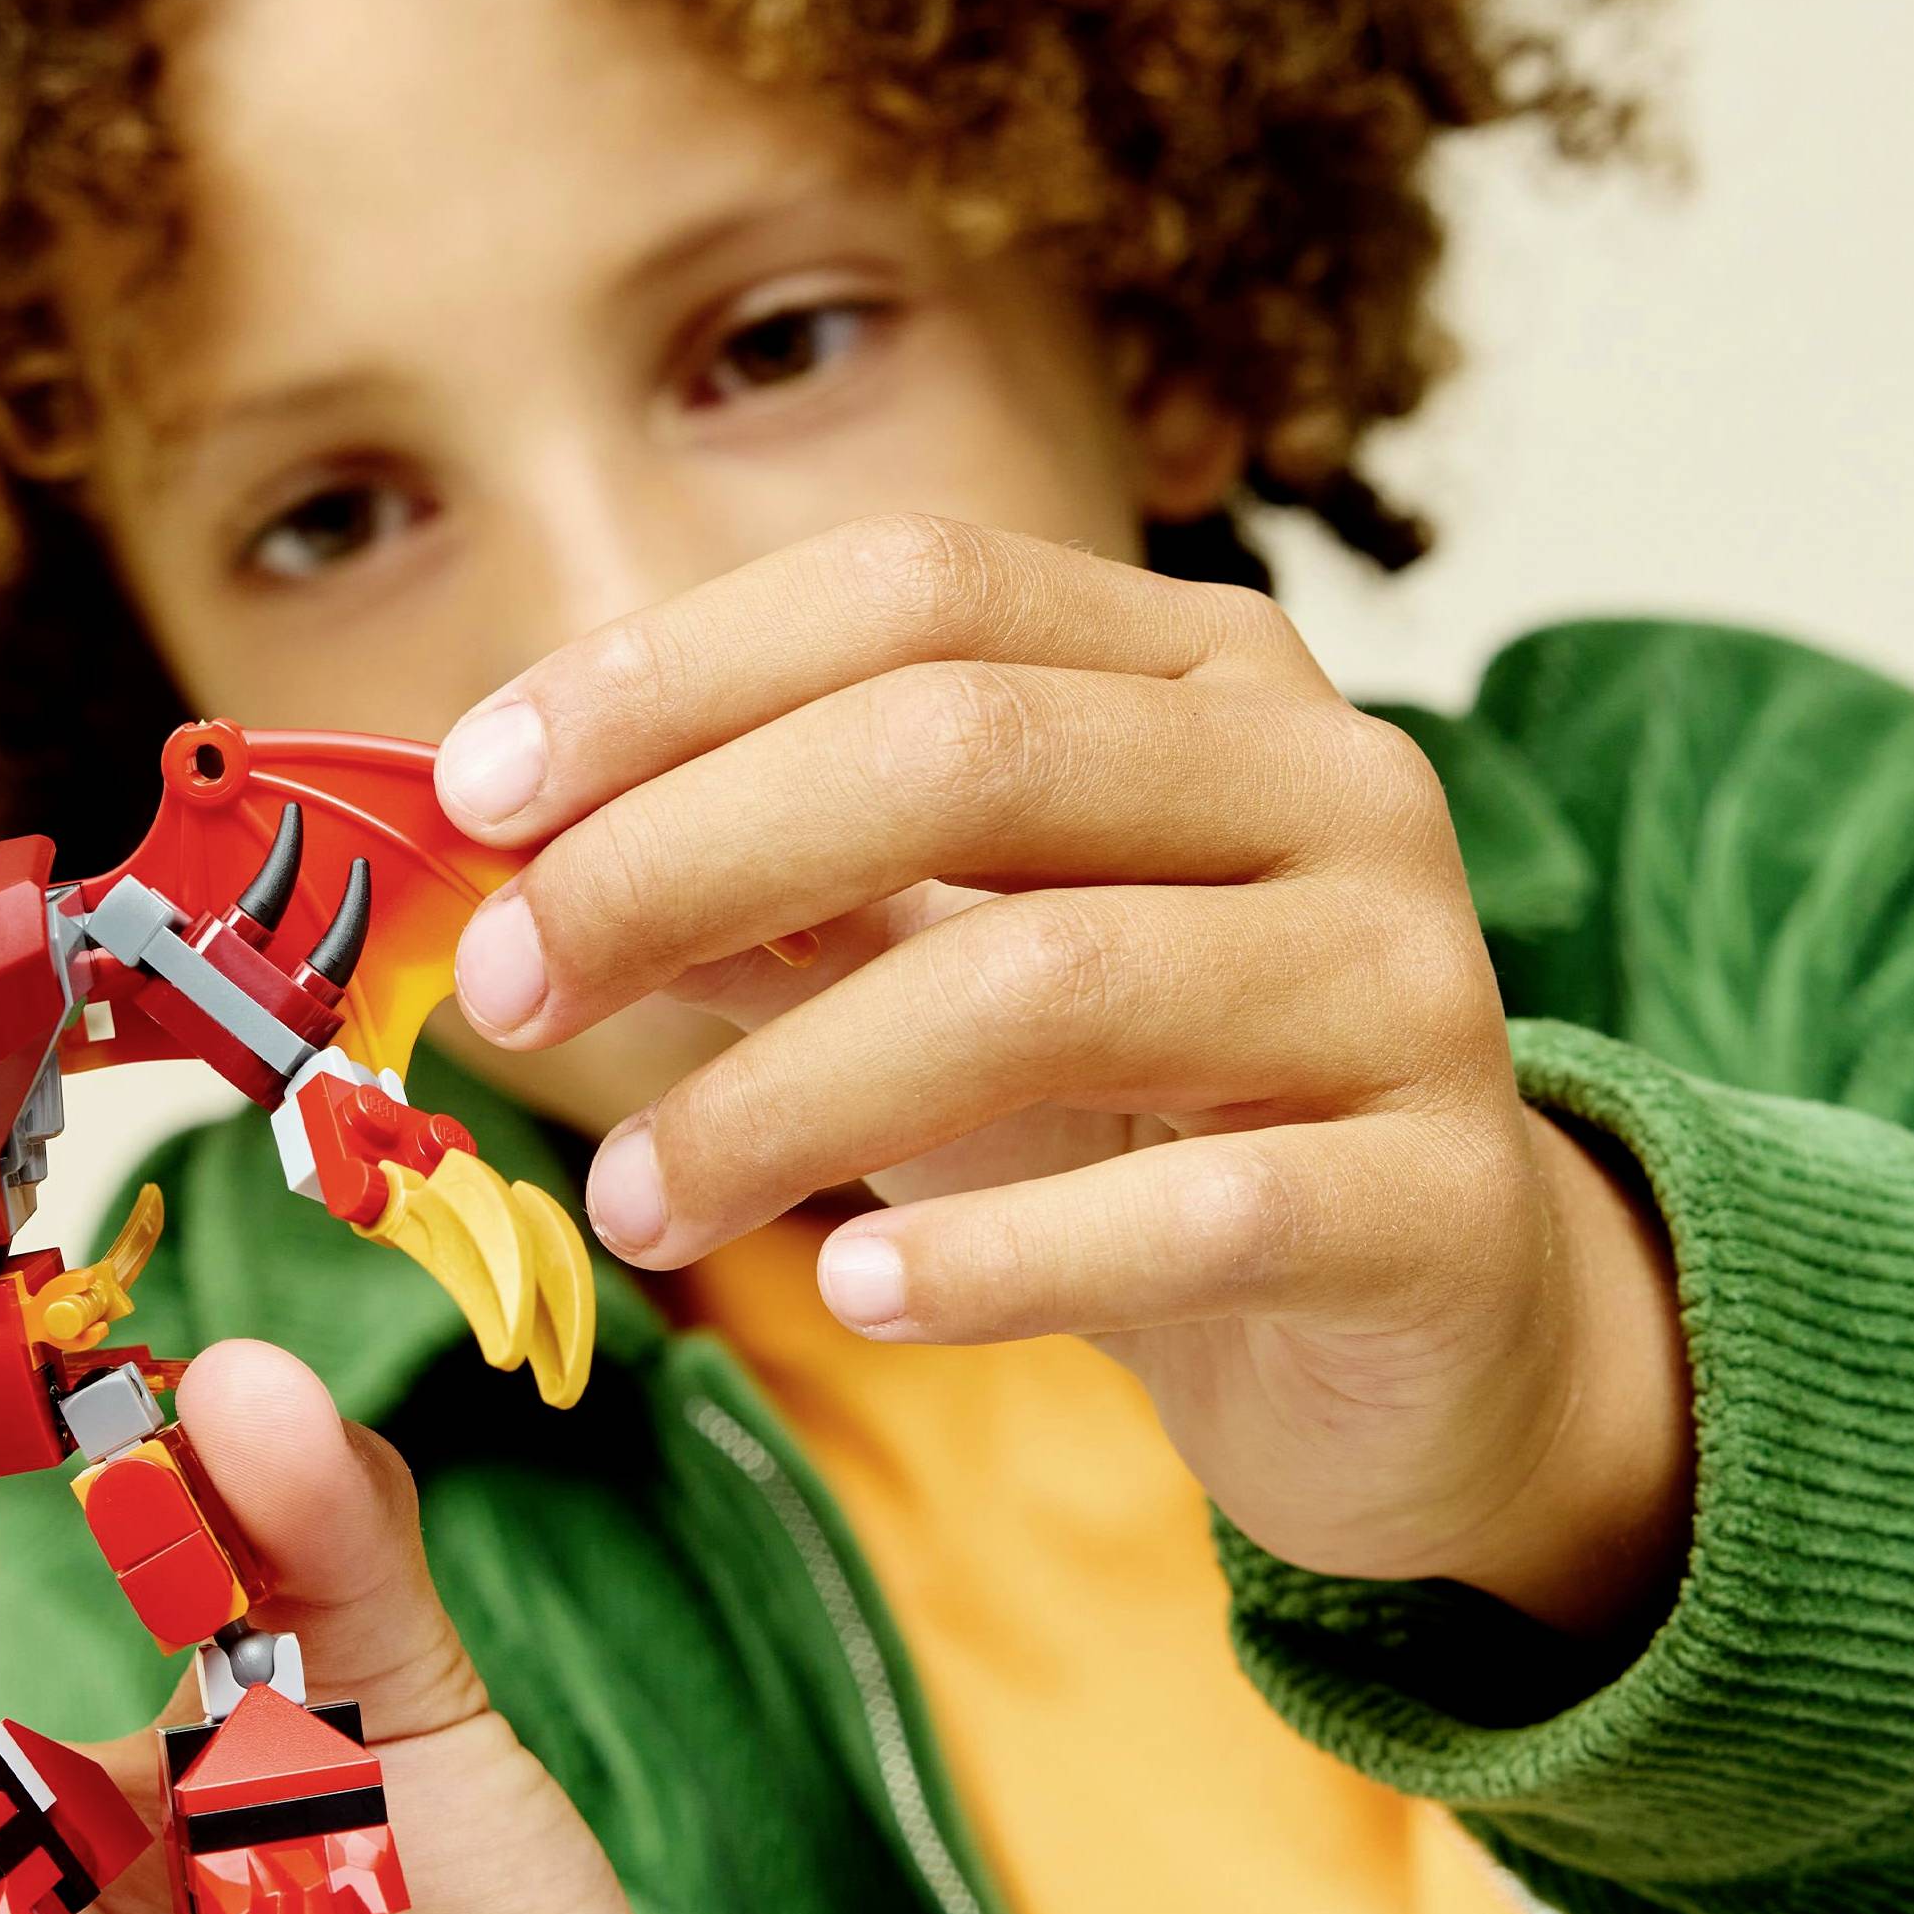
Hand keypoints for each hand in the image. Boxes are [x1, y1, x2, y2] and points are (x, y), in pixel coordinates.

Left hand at [431, 515, 1691, 1640]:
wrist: (1433, 1324)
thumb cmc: (1150, 1118)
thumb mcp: (944, 970)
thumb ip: (771, 899)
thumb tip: (516, 859)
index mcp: (1195, 674)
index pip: (910, 589)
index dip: (670, 674)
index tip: (472, 794)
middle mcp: (1326, 778)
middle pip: (961, 747)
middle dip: (683, 861)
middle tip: (511, 996)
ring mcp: (1404, 980)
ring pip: (1049, 980)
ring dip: (784, 1099)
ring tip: (634, 1208)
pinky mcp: (1441, 1198)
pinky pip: (1193, 1212)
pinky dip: (995, 1256)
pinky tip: (855, 1298)